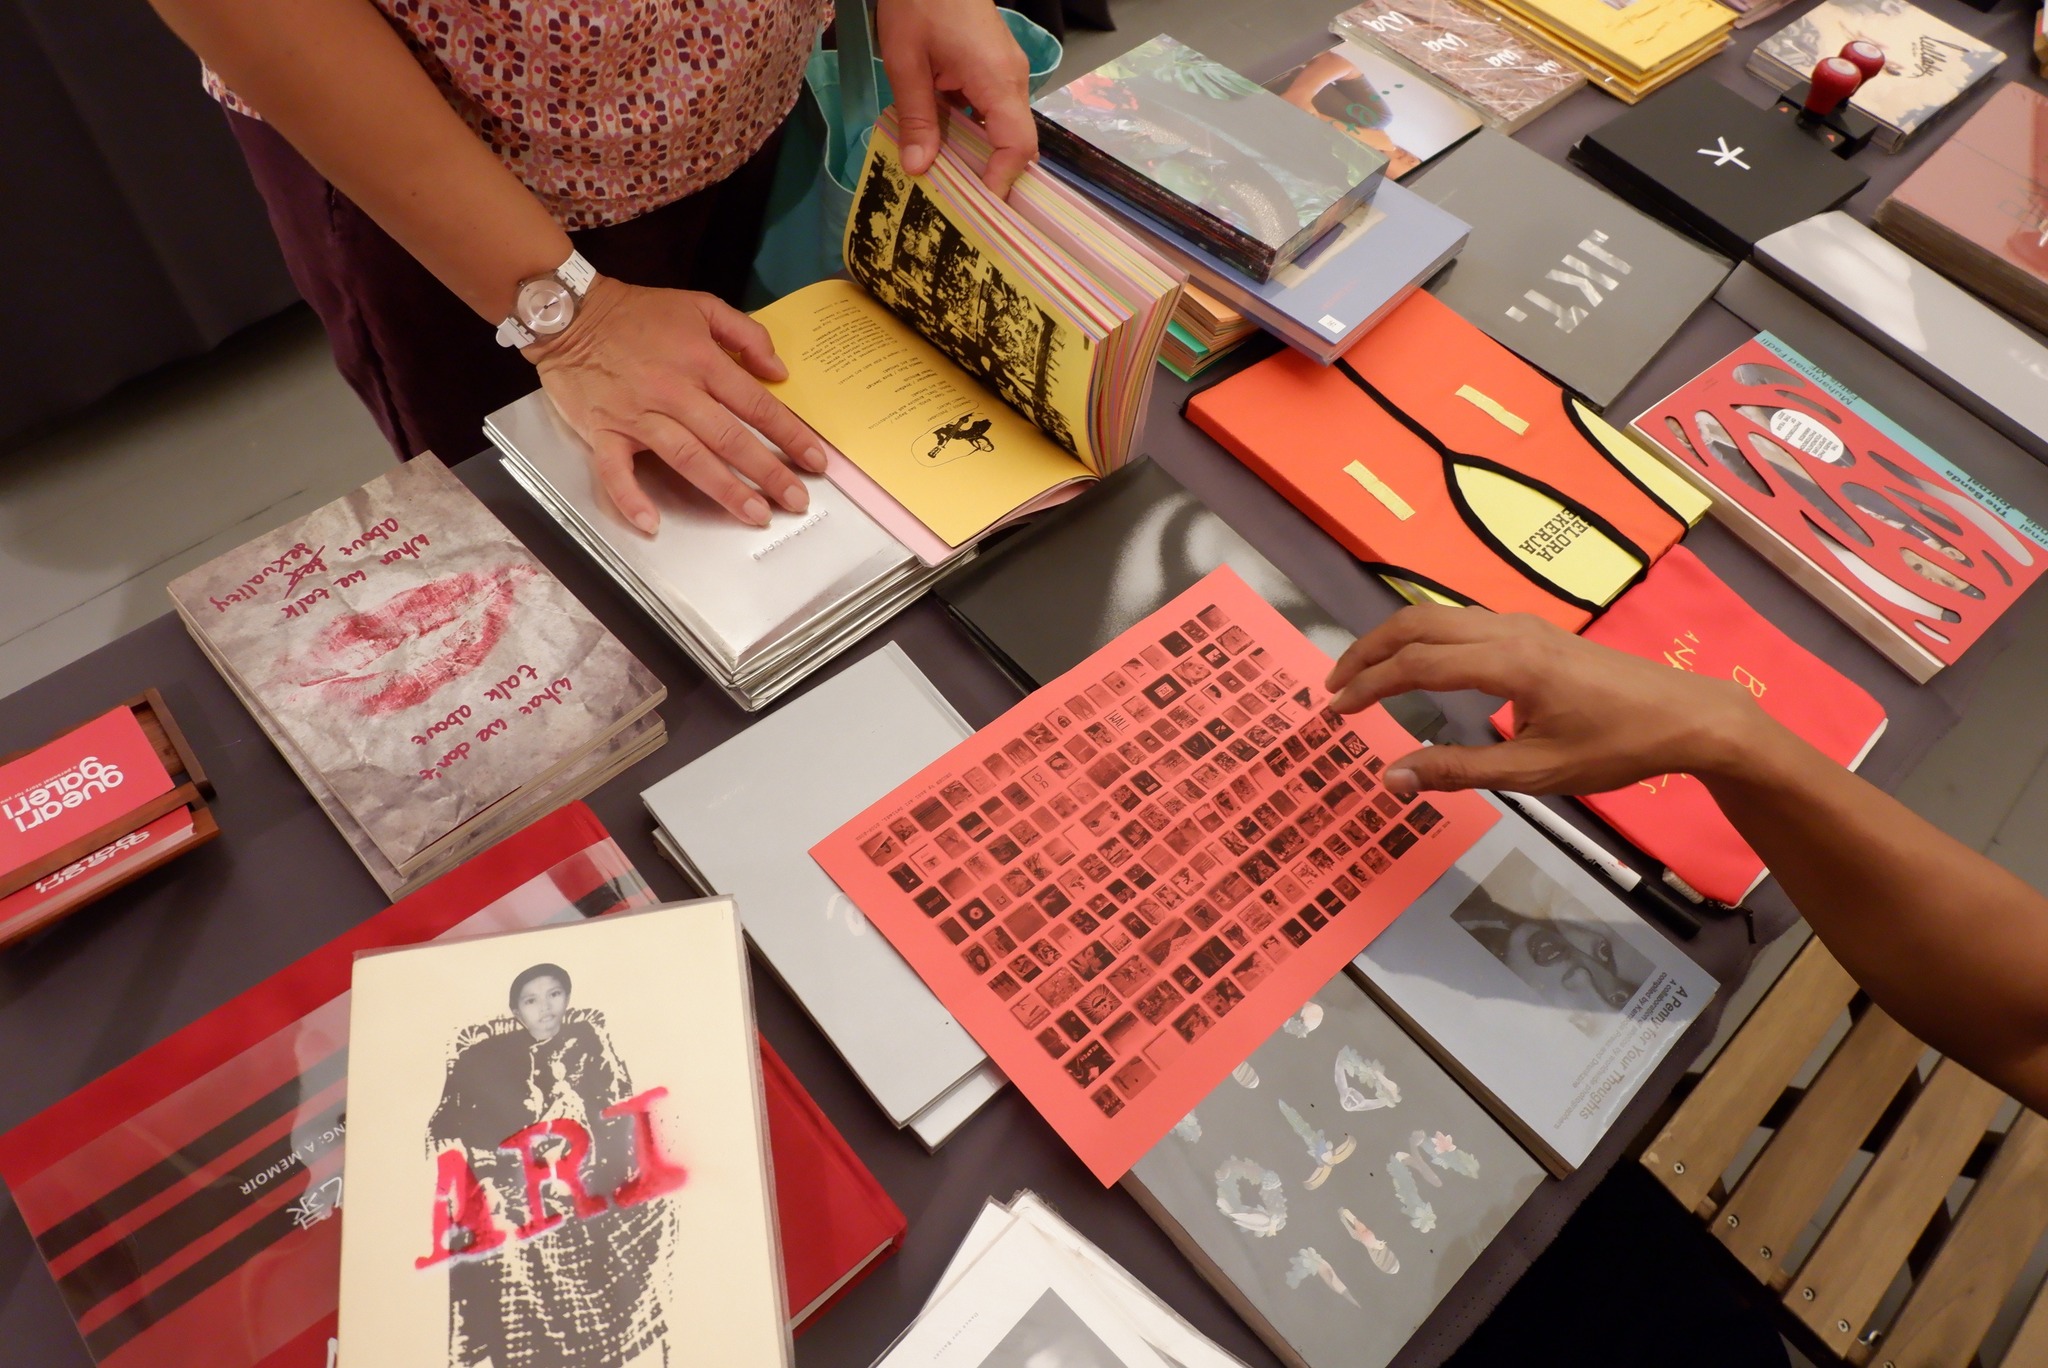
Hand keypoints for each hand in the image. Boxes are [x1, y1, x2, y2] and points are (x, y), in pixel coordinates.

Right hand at [528, 276, 827, 531]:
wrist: (569, 312)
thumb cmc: (636, 312)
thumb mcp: (699, 305)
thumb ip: (745, 334)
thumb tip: (778, 370)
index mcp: (701, 361)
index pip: (756, 405)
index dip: (790, 435)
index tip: (816, 461)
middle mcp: (674, 391)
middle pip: (729, 438)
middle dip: (768, 472)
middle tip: (796, 501)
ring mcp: (637, 414)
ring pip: (687, 457)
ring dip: (723, 489)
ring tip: (754, 514)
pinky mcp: (602, 431)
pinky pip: (615, 471)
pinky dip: (630, 498)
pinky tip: (650, 524)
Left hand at [878, 0, 1035, 192]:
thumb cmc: (919, 2)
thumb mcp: (906, 61)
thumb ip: (915, 116)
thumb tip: (918, 169)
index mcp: (998, 80)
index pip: (1017, 145)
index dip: (1000, 180)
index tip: (976, 206)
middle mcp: (1012, 79)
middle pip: (1016, 142)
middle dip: (991, 175)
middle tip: (958, 203)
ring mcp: (1006, 71)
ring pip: (1003, 128)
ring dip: (978, 154)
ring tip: (946, 180)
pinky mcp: (994, 66)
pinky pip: (991, 110)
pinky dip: (971, 131)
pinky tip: (942, 143)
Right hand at [1323, 607, 1774, 798]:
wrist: (1685, 715)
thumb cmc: (1615, 748)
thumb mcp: (1534, 773)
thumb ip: (1459, 772)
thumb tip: (1392, 779)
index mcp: (1507, 664)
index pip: (1417, 664)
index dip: (1369, 685)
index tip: (1336, 710)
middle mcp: (1508, 631)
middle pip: (1417, 623)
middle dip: (1367, 651)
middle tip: (1333, 688)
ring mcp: (1522, 625)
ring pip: (1437, 615)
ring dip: (1393, 640)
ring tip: (1363, 675)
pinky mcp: (1532, 631)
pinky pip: (1460, 622)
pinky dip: (1422, 638)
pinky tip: (1416, 667)